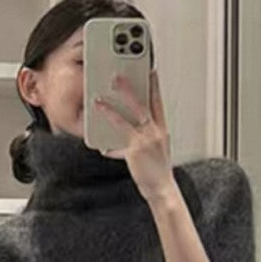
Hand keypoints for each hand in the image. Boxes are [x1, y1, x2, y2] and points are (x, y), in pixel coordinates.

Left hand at [94, 69, 174, 202]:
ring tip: (98, 100)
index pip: (158, 102)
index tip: (150, 71)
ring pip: (128, 118)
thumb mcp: (155, 148)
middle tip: (118, 76)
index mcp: (162, 129)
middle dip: (130, 89)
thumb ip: (143, 135)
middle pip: (143, 104)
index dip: (154, 85)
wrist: (162, 190)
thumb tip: (126, 128)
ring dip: (112, 108)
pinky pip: (119, 140)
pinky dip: (108, 140)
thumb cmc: (157, 170)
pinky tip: (100, 143)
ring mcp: (146, 140)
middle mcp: (156, 131)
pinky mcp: (136, 151)